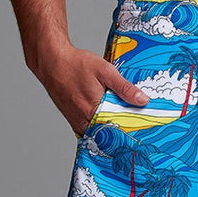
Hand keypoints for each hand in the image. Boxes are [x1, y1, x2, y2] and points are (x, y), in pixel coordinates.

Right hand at [29, 41, 148, 135]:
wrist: (52, 62)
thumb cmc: (77, 64)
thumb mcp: (105, 71)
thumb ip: (124, 87)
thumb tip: (143, 100)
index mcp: (93, 111)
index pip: (117, 130)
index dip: (132, 131)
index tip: (145, 133)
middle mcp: (83, 121)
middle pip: (108, 134)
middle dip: (123, 132)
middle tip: (140, 131)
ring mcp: (77, 122)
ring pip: (99, 132)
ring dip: (111, 129)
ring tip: (127, 124)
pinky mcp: (73, 120)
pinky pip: (90, 128)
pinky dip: (100, 126)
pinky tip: (109, 119)